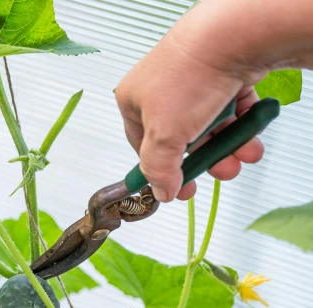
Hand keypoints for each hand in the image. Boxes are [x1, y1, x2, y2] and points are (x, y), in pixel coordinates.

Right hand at [115, 0, 267, 202]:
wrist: (234, 36)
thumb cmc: (188, 78)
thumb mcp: (163, 137)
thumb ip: (160, 170)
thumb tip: (162, 192)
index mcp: (134, 100)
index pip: (143, 146)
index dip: (163, 170)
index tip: (179, 189)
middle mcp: (162, 89)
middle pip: (183, 140)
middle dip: (206, 160)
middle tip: (221, 172)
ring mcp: (194, 81)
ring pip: (211, 127)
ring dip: (228, 147)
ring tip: (244, 156)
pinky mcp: (223, 74)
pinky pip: (232, 110)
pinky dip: (242, 127)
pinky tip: (251, 137)